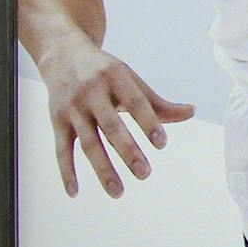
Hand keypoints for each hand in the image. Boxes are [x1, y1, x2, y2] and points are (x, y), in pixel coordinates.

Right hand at [37, 37, 193, 198]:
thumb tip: (191, 112)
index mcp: (115, 78)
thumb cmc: (104, 71)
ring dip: (102, 169)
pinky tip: (75, 192)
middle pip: (111, 126)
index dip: (149, 122)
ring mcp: (72, 108)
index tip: (162, 144)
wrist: (62, 55)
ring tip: (118, 192)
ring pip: (87, 142)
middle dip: (128, 151)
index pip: (135, 102)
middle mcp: (92, 92)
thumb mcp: (130, 79)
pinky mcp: (56, 121)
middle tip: (144, 174)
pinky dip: (66, 172)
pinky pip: (61, 150)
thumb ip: (158, 102)